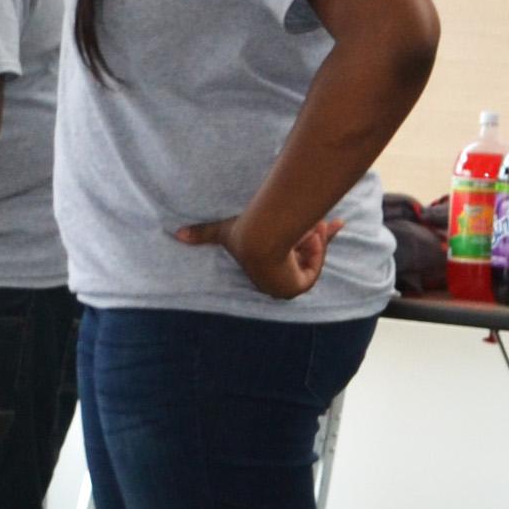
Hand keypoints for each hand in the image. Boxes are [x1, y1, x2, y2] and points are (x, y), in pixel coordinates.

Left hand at [174, 212, 344, 301]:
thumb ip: (202, 233)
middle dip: (318, 236)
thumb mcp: (221, 232)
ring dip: (314, 239)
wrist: (258, 237)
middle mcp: (274, 278)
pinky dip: (316, 250)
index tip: (317, 223)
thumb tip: (176, 233)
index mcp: (260, 267)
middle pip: (303, 255)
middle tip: (332, 221)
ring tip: (312, 224)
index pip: (284, 253)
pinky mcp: (297, 287)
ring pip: (311, 257)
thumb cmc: (241, 233)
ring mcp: (286, 284)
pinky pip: (314, 267)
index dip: (299, 237)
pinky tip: (313, 234)